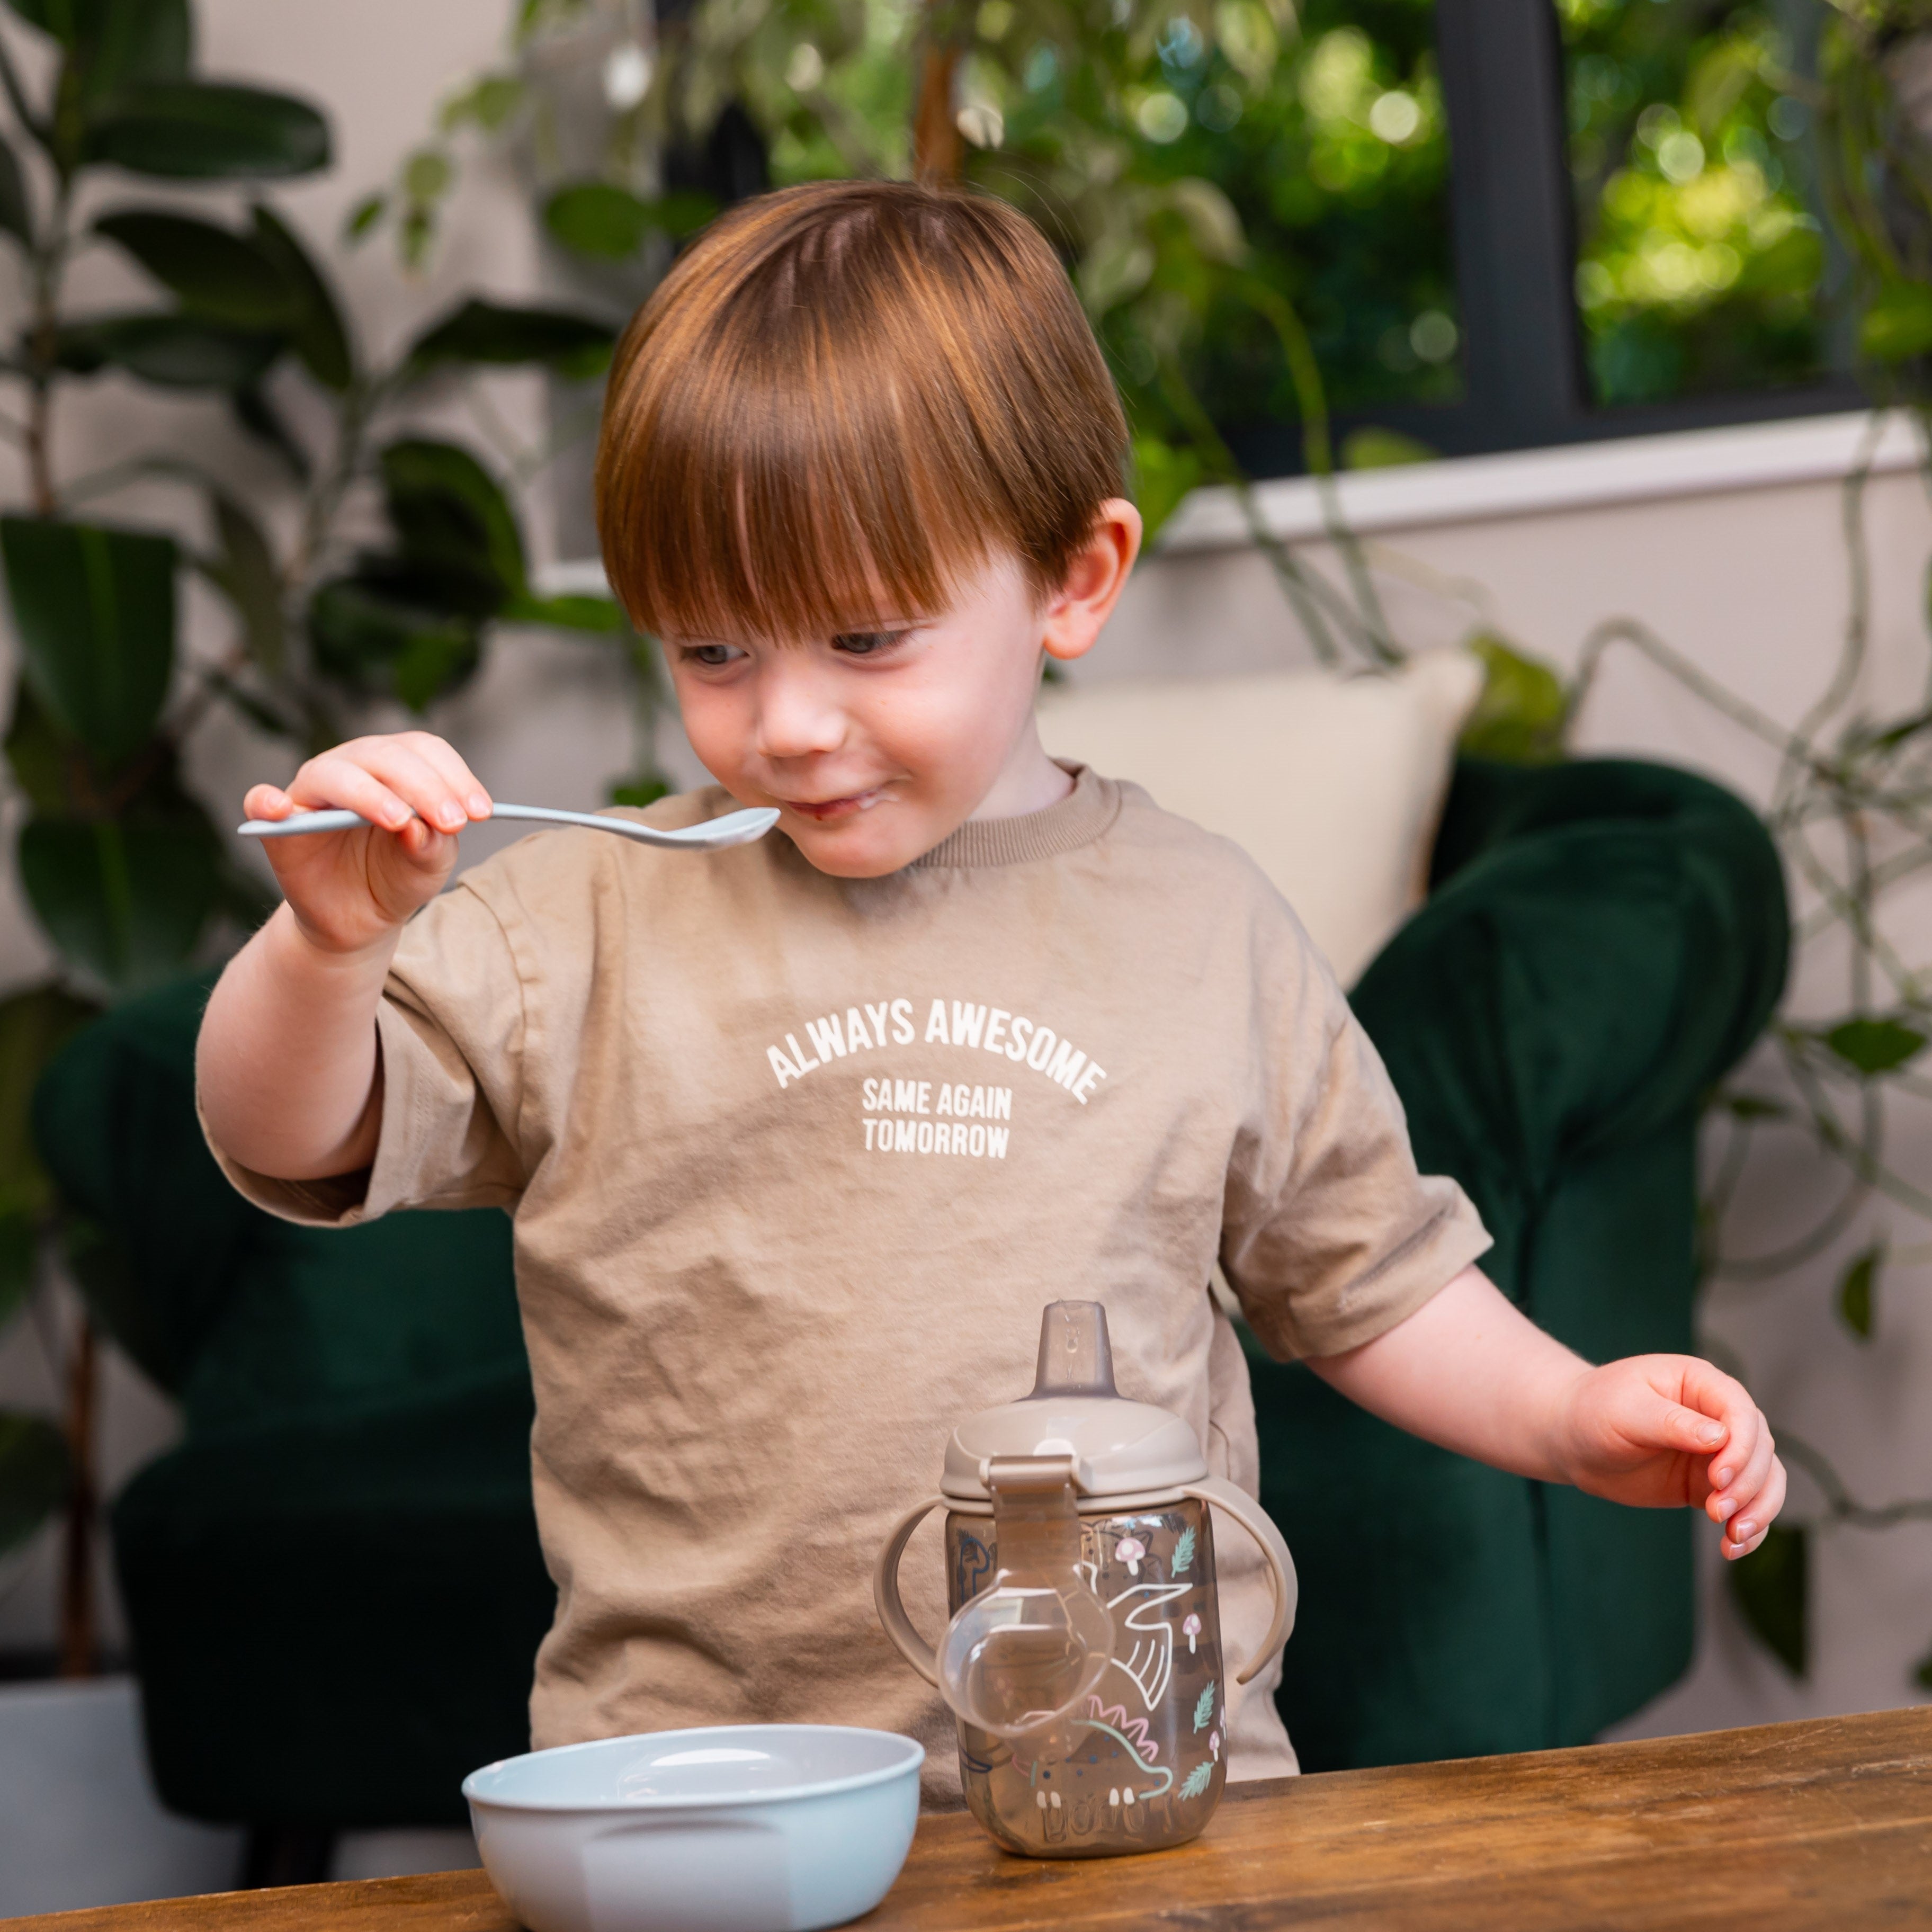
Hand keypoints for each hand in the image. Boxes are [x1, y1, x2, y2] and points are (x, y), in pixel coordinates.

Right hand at [244, 732, 492, 955]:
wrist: (359, 920)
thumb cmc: (397, 877)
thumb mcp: (429, 863)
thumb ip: (433, 841)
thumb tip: (424, 825)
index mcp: (394, 768)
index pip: (423, 750)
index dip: (454, 776)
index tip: (481, 812)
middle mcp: (352, 768)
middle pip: (385, 756)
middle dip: (425, 787)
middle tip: (453, 822)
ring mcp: (312, 792)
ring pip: (335, 773)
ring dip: (370, 794)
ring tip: (399, 821)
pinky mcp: (278, 825)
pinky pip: (261, 802)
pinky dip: (266, 801)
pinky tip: (281, 810)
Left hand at [1552, 1354, 1784, 1559]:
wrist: (1571, 1439)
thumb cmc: (1593, 1412)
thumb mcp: (1625, 1411)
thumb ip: (1670, 1422)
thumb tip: (1720, 1438)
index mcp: (1699, 1383)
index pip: (1741, 1412)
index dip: (1741, 1447)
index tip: (1718, 1478)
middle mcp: (1717, 1415)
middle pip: (1760, 1450)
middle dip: (1748, 1485)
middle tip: (1718, 1512)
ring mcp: (1717, 1452)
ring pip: (1764, 1480)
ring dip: (1759, 1511)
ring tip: (1733, 1537)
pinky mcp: (1709, 1485)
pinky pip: (1746, 1506)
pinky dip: (1748, 1529)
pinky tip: (1731, 1549)